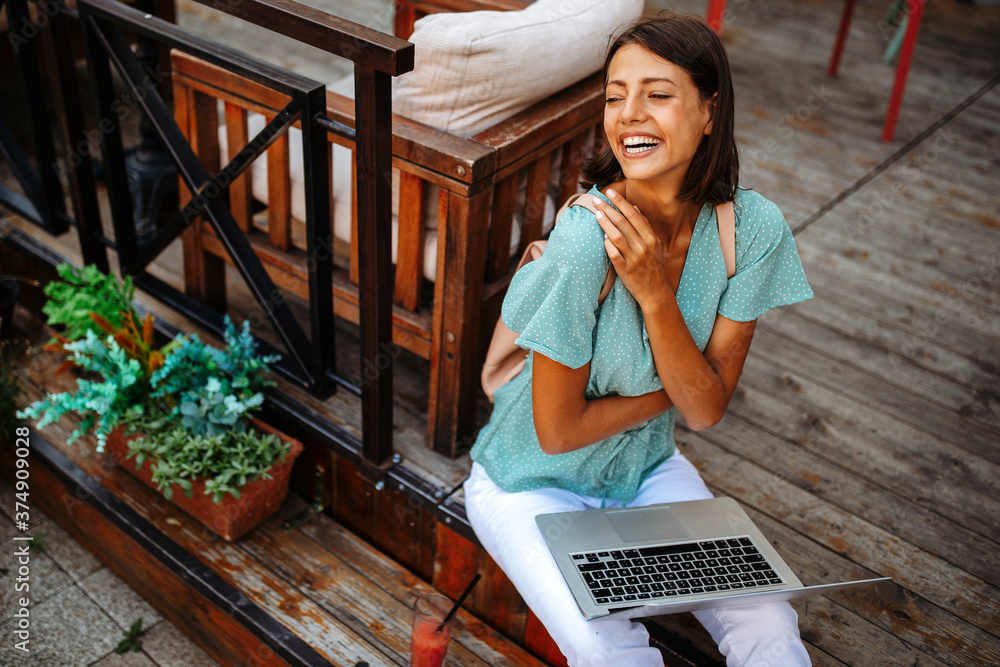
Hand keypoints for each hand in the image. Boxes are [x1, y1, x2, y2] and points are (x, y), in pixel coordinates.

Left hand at [592, 188, 670, 306]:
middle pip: (623, 223)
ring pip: (617, 236)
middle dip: (608, 208)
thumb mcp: (655, 244)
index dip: (621, 202)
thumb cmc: (653, 265)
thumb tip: (634, 207)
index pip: (634, 215)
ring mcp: (634, 258)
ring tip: (596, 213)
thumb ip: (645, 226)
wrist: (655, 291)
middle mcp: (643, 246)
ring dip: (605, 223)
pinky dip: (607, 244)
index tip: (610, 192)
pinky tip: (602, 237)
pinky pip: (614, 254)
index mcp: (651, 238)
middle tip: (596, 199)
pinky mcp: (625, 270)